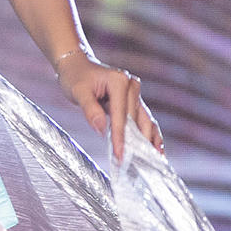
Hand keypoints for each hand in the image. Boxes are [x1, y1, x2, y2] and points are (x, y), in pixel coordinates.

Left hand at [54, 49, 161, 163]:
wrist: (77, 65)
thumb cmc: (75, 77)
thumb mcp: (78, 92)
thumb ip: (90, 110)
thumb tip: (103, 131)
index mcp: (119, 81)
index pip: (121, 115)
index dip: (121, 137)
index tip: (120, 155)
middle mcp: (132, 86)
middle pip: (136, 119)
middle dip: (136, 142)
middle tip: (135, 164)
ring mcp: (135, 93)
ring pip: (145, 120)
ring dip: (149, 140)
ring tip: (155, 159)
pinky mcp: (134, 100)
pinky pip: (142, 119)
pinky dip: (148, 134)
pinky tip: (156, 148)